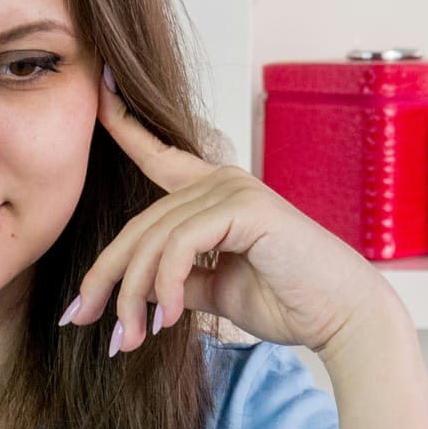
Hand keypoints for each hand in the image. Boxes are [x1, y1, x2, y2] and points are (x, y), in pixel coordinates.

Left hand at [67, 67, 403, 358]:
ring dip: (134, 295)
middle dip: (106, 277)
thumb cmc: (289, 303)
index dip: (125, 124)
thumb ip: (179, 279)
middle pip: (140, 225)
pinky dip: (167, 285)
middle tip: (85, 319)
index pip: (158, 156)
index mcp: (215, 193)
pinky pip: (181, 245)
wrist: (342, 320)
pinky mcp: (245, 207)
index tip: (99, 90)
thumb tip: (138, 290)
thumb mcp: (216, 289)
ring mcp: (234, 189)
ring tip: (130, 337)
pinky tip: (170, 319)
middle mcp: (221, 181)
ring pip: (155, 241)